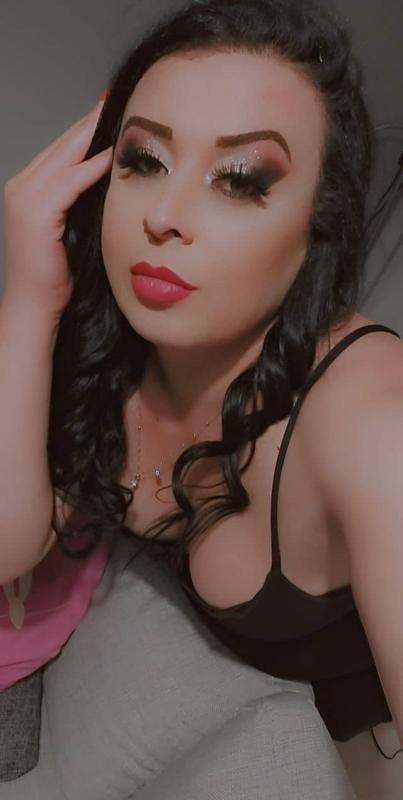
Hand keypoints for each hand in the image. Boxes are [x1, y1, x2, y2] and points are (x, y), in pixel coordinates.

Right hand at [2, 101, 112, 318]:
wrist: (34, 308)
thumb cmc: (55, 278)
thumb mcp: (70, 232)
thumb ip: (81, 205)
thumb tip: (109, 186)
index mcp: (28, 189)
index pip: (61, 151)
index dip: (86, 130)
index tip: (109, 110)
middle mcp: (22, 187)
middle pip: (63, 145)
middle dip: (90, 123)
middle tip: (115, 99)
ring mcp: (25, 198)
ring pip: (65, 157)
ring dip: (92, 135)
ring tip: (116, 114)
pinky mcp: (37, 213)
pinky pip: (69, 182)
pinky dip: (90, 167)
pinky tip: (111, 154)